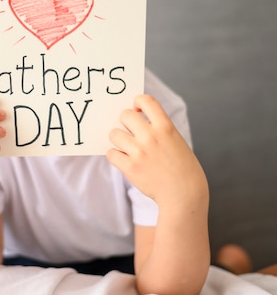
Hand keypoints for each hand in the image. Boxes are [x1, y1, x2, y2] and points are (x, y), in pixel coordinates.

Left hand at [107, 94, 207, 210]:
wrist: (184, 194)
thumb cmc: (182, 167)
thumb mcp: (176, 140)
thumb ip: (158, 128)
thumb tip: (133, 118)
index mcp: (165, 127)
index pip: (145, 100)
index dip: (138, 102)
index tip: (137, 110)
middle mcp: (151, 137)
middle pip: (124, 115)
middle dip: (125, 122)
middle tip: (131, 132)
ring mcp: (139, 152)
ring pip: (114, 134)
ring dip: (119, 140)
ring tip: (128, 148)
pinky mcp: (130, 168)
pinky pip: (111, 154)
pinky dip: (115, 156)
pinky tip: (124, 160)